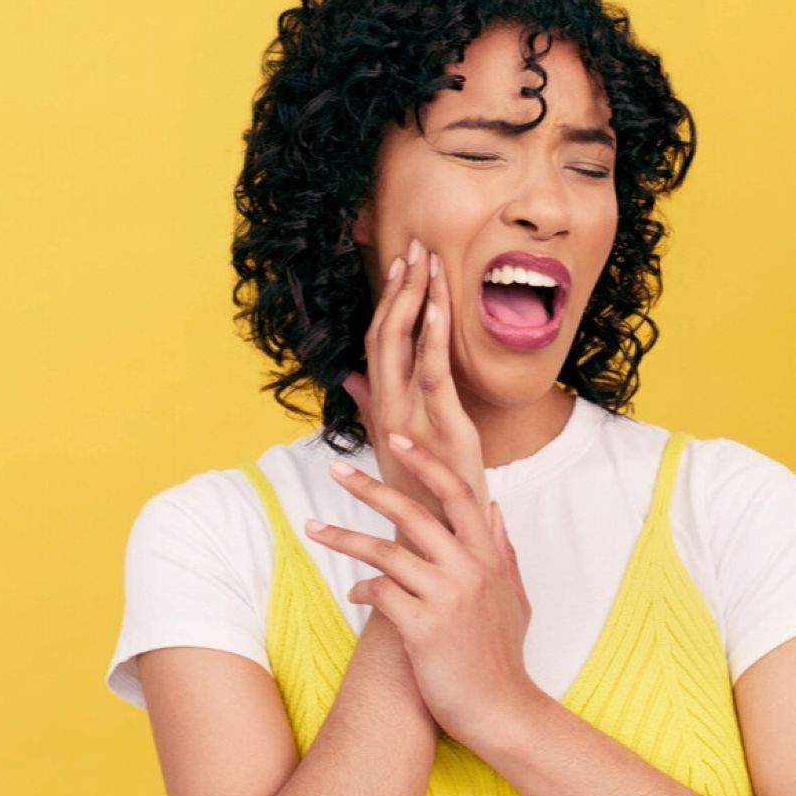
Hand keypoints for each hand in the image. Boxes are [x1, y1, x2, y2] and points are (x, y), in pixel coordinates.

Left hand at [305, 434, 534, 746]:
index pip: (458, 493)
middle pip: (412, 513)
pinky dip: (361, 589)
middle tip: (336, 470)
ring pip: (385, 553)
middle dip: (369, 487)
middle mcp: (468, 569)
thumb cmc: (503, 654)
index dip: (427, 462)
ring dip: (344, 537)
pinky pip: (380, 595)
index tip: (398, 439)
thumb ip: (504, 548)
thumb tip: (496, 506)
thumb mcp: (515, 595)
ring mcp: (446, 598)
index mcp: (488, 556)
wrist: (503, 710)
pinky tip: (352, 593)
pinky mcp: (424, 629)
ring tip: (312, 528)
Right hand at [343, 239, 489, 537]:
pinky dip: (433, 338)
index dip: (386, 304)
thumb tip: (351, 377)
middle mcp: (391, 409)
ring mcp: (413, 418)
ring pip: (406, 348)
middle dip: (399, 290)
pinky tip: (438, 306)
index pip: (378, 345)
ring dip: (415, 302)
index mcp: (384, 410)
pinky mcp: (443, 429)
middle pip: (387, 337)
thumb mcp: (393, 448)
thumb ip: (370, 408)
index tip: (397, 267)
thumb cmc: (418, 496)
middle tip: (412, 248)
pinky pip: (434, 375)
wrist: (430, 547)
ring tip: (426, 262)